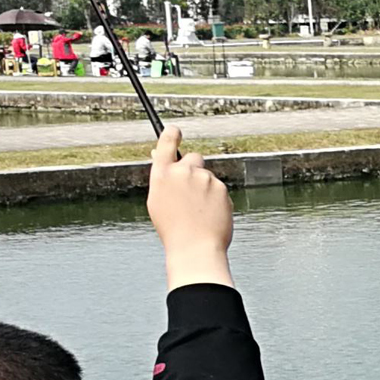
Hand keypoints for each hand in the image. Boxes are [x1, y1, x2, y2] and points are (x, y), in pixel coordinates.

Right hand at [147, 126, 233, 290]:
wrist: (195, 248)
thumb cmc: (174, 229)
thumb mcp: (158, 201)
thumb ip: (162, 177)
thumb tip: (161, 156)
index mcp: (162, 174)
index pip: (167, 142)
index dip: (172, 134)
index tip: (176, 131)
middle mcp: (182, 171)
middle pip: (193, 158)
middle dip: (194, 169)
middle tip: (192, 191)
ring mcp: (203, 179)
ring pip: (207, 176)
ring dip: (205, 187)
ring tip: (199, 211)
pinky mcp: (221, 188)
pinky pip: (219, 188)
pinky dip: (216, 198)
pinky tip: (210, 214)